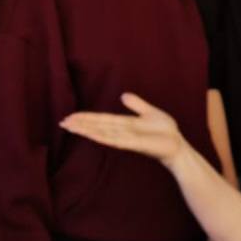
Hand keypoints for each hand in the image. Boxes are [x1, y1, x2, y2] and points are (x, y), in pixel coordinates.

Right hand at [60, 93, 186, 162]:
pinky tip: (89, 133)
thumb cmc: (165, 132)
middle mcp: (122, 131)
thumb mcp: (149, 112)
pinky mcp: (133, 144)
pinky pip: (114, 139)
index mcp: (125, 124)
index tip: (71, 116)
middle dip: (81, 124)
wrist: (177, 146)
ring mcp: (126, 138)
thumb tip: (123, 95)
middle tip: (62, 122)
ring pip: (101, 132)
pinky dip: (100, 136)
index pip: (101, 119)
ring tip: (70, 126)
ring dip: (85, 129)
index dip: (86, 117)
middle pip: (97, 126)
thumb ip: (136, 105)